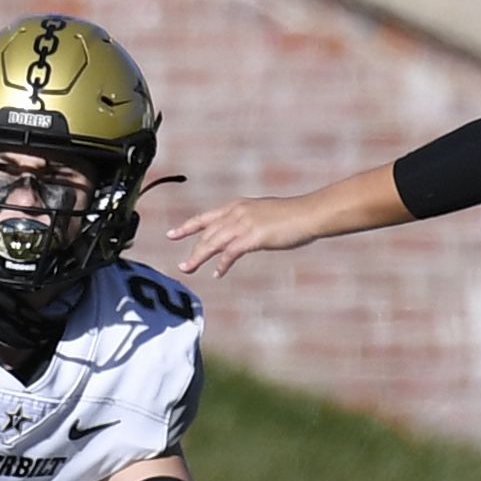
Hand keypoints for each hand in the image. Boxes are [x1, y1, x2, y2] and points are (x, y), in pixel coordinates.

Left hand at [169, 196, 322, 278]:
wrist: (309, 213)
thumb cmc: (292, 216)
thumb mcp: (263, 216)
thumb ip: (249, 223)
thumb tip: (243, 234)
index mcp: (237, 206)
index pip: (205, 217)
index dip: (187, 226)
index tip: (171, 234)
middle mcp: (236, 212)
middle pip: (206, 233)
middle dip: (192, 249)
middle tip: (182, 266)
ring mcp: (244, 224)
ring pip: (213, 243)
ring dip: (199, 257)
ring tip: (188, 269)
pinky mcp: (253, 236)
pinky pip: (230, 253)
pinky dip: (222, 264)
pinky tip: (217, 273)